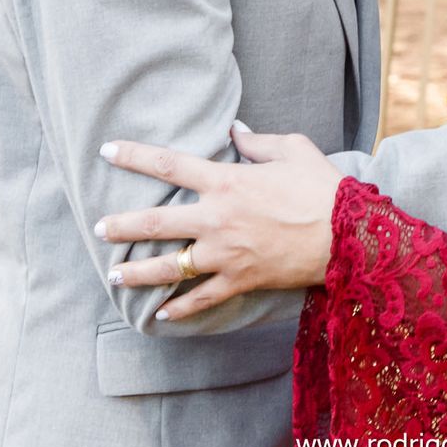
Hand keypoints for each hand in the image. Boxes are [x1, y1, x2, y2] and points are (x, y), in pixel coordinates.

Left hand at [94, 127, 343, 320]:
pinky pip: (203, 298)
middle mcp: (217, 219)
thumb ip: (258, 141)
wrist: (349, 235)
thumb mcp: (293, 149)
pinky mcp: (240, 280)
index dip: (134, 155)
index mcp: (226, 181)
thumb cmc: (323, 187)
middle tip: (98, 229)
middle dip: (122, 226)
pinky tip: (162, 314)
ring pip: (171, 265)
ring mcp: (226, 254)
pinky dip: (181, 308)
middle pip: (156, 222)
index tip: (108, 150)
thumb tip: (234, 131)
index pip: (168, 164)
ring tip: (115, 275)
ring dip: (138, 272)